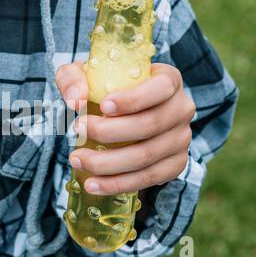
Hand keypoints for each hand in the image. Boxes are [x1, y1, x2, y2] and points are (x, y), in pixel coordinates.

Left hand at [53, 61, 195, 196]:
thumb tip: (75, 101)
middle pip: (149, 125)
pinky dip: (118, 183)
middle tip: (76, 129)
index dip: (132, 99)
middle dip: (109, 132)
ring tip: (77, 160)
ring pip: (146, 156)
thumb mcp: (85, 73)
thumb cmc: (104, 87)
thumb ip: (74, 78)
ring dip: (107, 162)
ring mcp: (181, 139)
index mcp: (168, 80)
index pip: (159, 88)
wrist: (120, 113)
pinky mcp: (176, 164)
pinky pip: (149, 178)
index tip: (103, 107)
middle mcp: (181, 109)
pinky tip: (93, 183)